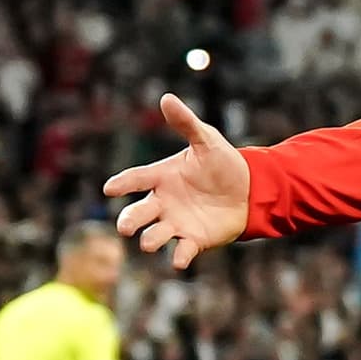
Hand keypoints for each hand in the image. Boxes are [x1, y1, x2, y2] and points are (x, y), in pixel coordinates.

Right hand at [104, 95, 250, 269]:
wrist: (251, 188)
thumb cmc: (223, 163)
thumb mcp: (207, 141)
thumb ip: (186, 123)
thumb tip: (167, 98)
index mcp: (161, 177)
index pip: (135, 179)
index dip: (121, 184)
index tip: (110, 188)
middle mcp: (163, 202)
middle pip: (137, 213)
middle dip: (129, 220)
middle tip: (125, 227)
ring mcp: (177, 223)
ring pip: (154, 235)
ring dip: (150, 239)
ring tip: (149, 242)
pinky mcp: (194, 239)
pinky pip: (182, 251)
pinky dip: (179, 257)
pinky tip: (179, 261)